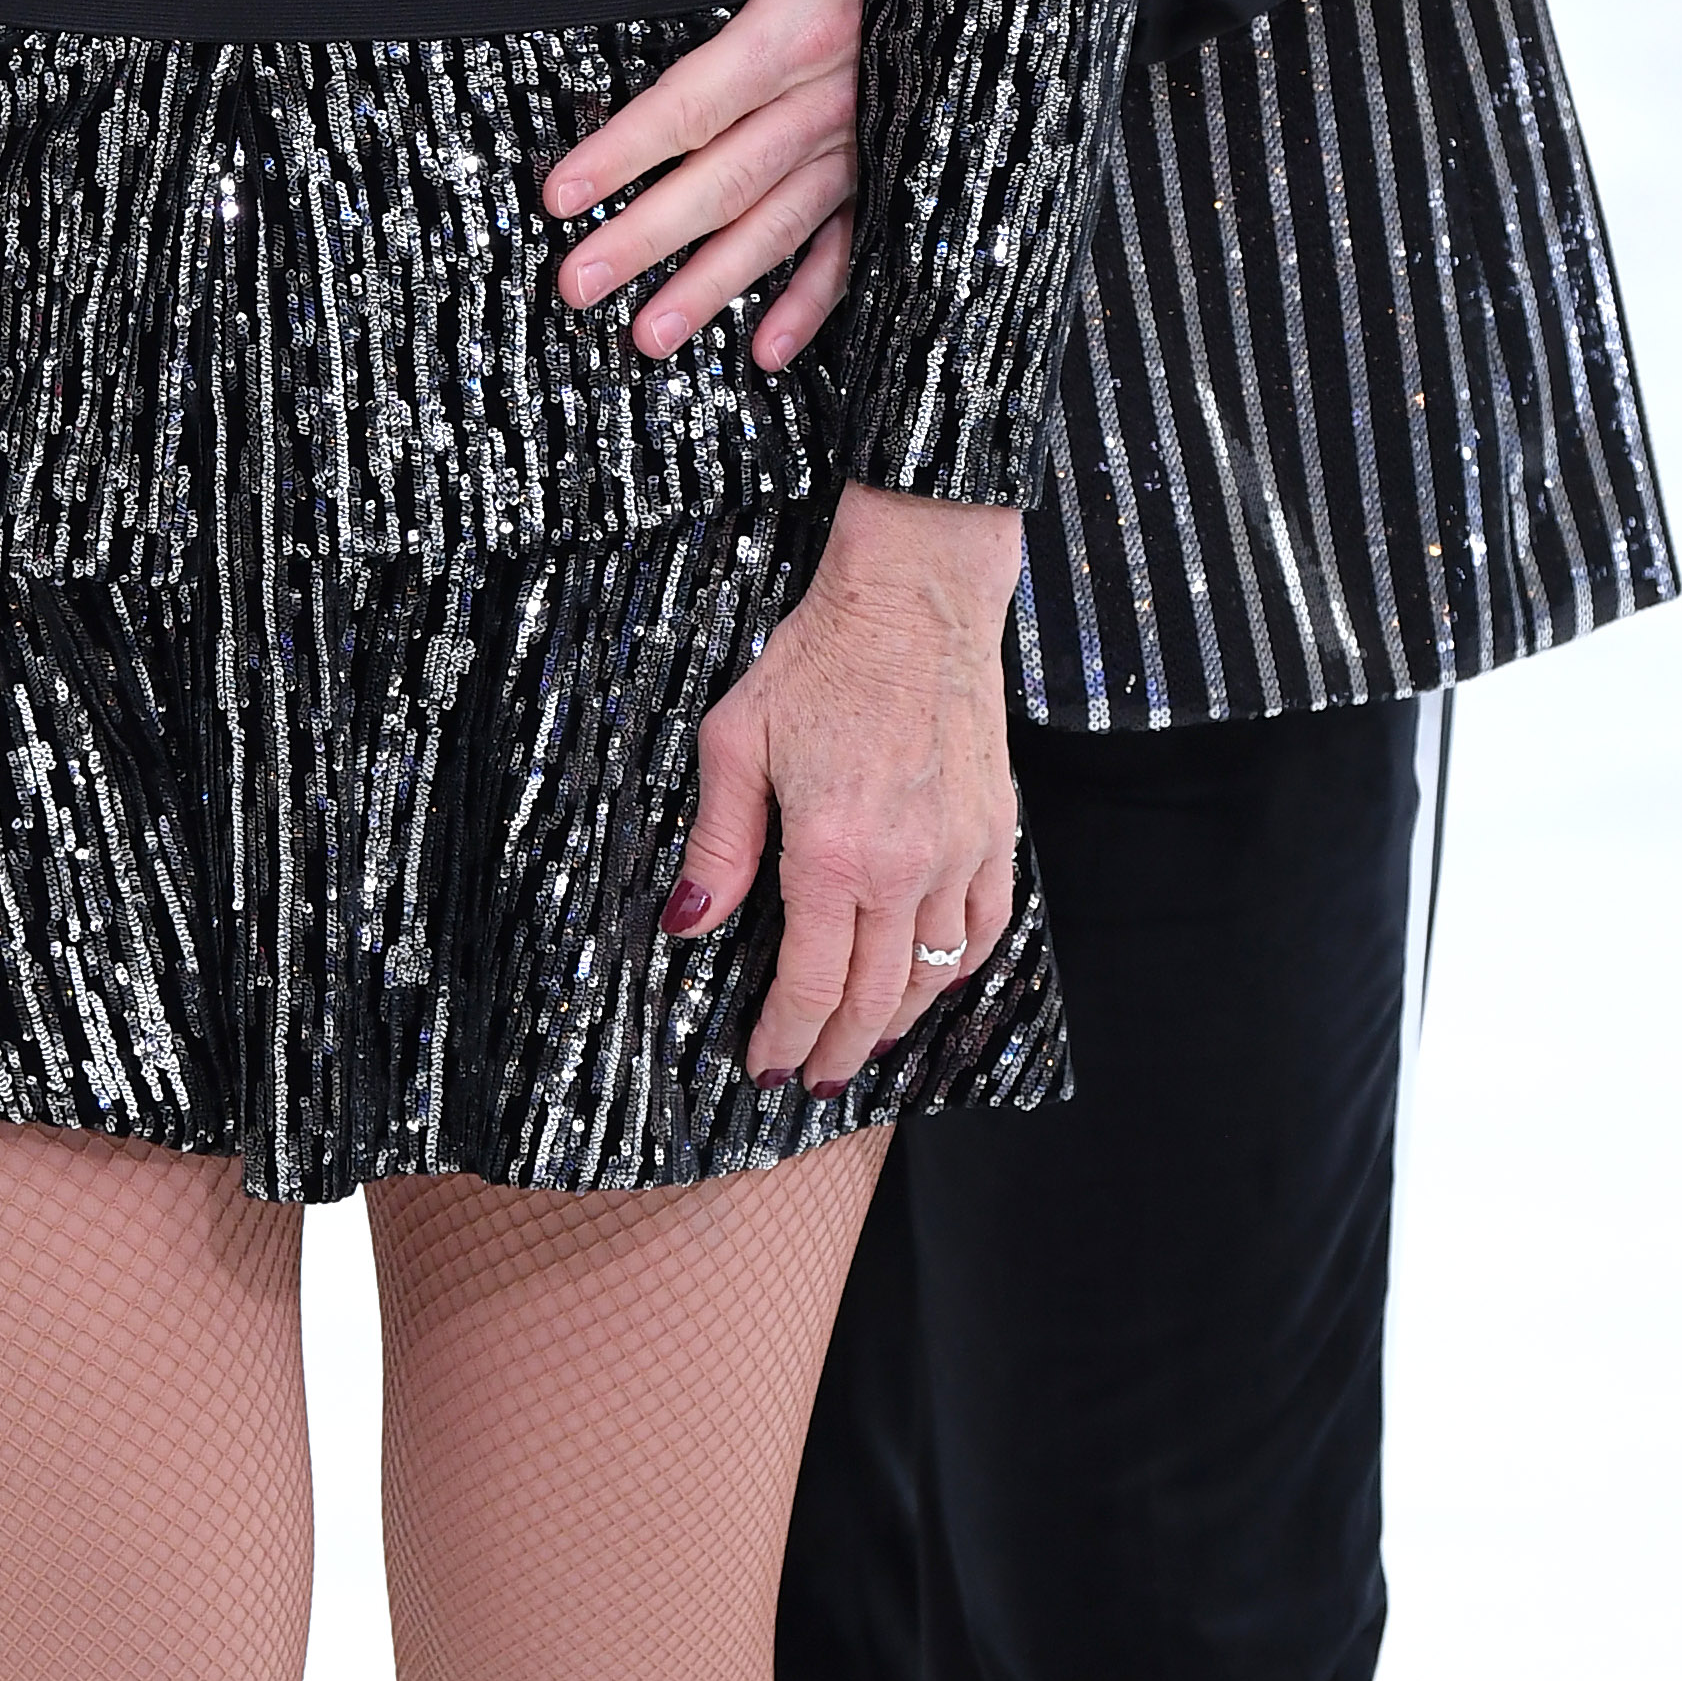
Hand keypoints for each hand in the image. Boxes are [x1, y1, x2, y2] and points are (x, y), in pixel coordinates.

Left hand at [542, 0, 898, 363]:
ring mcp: (866, 143)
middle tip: (577, 285)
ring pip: (776, 227)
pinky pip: (854, 248)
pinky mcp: (895, 167)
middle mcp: (831, 101)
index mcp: (799, 30)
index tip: (560, 194)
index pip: (693, 101)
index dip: (623, 151)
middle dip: (647, 239)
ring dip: (712, 287)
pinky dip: (813, 304)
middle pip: (723, 181)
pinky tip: (769, 351)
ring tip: (648, 338)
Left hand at [670, 482, 1026, 1089]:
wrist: (914, 599)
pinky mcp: (994, 830)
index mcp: (831, 853)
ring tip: (865, 1047)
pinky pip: (984, 927)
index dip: (785, 1037)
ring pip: (930, 975)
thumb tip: (687, 924)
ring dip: (895, 1023)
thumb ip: (718, 845)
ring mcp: (958, 853)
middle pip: (873, 999)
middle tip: (813, 1081)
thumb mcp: (737, 741)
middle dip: (838, 1053)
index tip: (766, 1065)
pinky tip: (931, 982)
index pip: (810, 985)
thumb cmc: (819, 659)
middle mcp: (903, 868)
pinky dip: (957, 970)